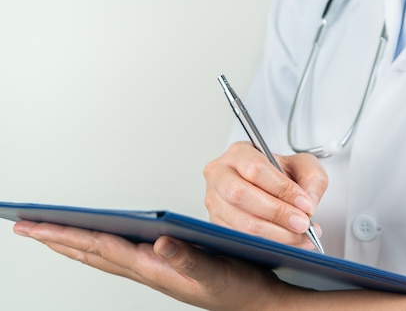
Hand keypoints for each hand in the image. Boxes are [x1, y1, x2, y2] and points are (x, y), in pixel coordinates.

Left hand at [13, 221, 290, 310]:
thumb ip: (187, 259)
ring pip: (103, 254)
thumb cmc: (240, 287)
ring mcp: (156, 270)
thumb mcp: (216, 273)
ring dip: (75, 243)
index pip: (102, 247)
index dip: (68, 235)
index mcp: (156, 269)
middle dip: (58, 240)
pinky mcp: (165, 268)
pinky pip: (120, 256)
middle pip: (93, 252)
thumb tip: (159, 243)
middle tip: (27, 228)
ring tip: (53, 233)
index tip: (38, 226)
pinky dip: (101, 245)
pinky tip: (101, 241)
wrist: (258, 300)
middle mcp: (150, 270)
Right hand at [203, 142, 327, 248]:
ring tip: (300, 236)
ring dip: (275, 234)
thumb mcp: (303, 165)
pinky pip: (240, 239)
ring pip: (239, 222)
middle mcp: (220, 175)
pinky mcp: (217, 224)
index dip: (281, 188)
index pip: (255, 168)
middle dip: (276, 213)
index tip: (305, 204)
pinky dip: (268, 245)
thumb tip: (309, 205)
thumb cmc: (281, 173)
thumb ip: (312, 178)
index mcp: (239, 153)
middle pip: (240, 194)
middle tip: (302, 223)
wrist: (270, 186)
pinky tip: (288, 243)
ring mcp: (214, 201)